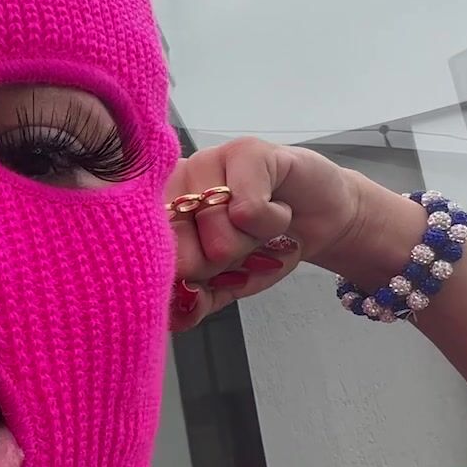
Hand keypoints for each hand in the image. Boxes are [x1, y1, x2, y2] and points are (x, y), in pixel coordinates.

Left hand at [166, 137, 416, 330]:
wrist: (317, 219)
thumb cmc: (263, 246)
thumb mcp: (225, 286)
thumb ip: (194, 304)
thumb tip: (175, 315)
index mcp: (157, 212)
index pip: (148, 258)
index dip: (184, 279)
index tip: (209, 272)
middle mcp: (174, 181)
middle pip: (180, 252)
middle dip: (218, 265)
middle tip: (238, 248)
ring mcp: (207, 160)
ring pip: (216, 230)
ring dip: (250, 242)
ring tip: (258, 226)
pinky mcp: (246, 150)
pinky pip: (249, 210)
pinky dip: (272, 223)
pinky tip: (278, 209)